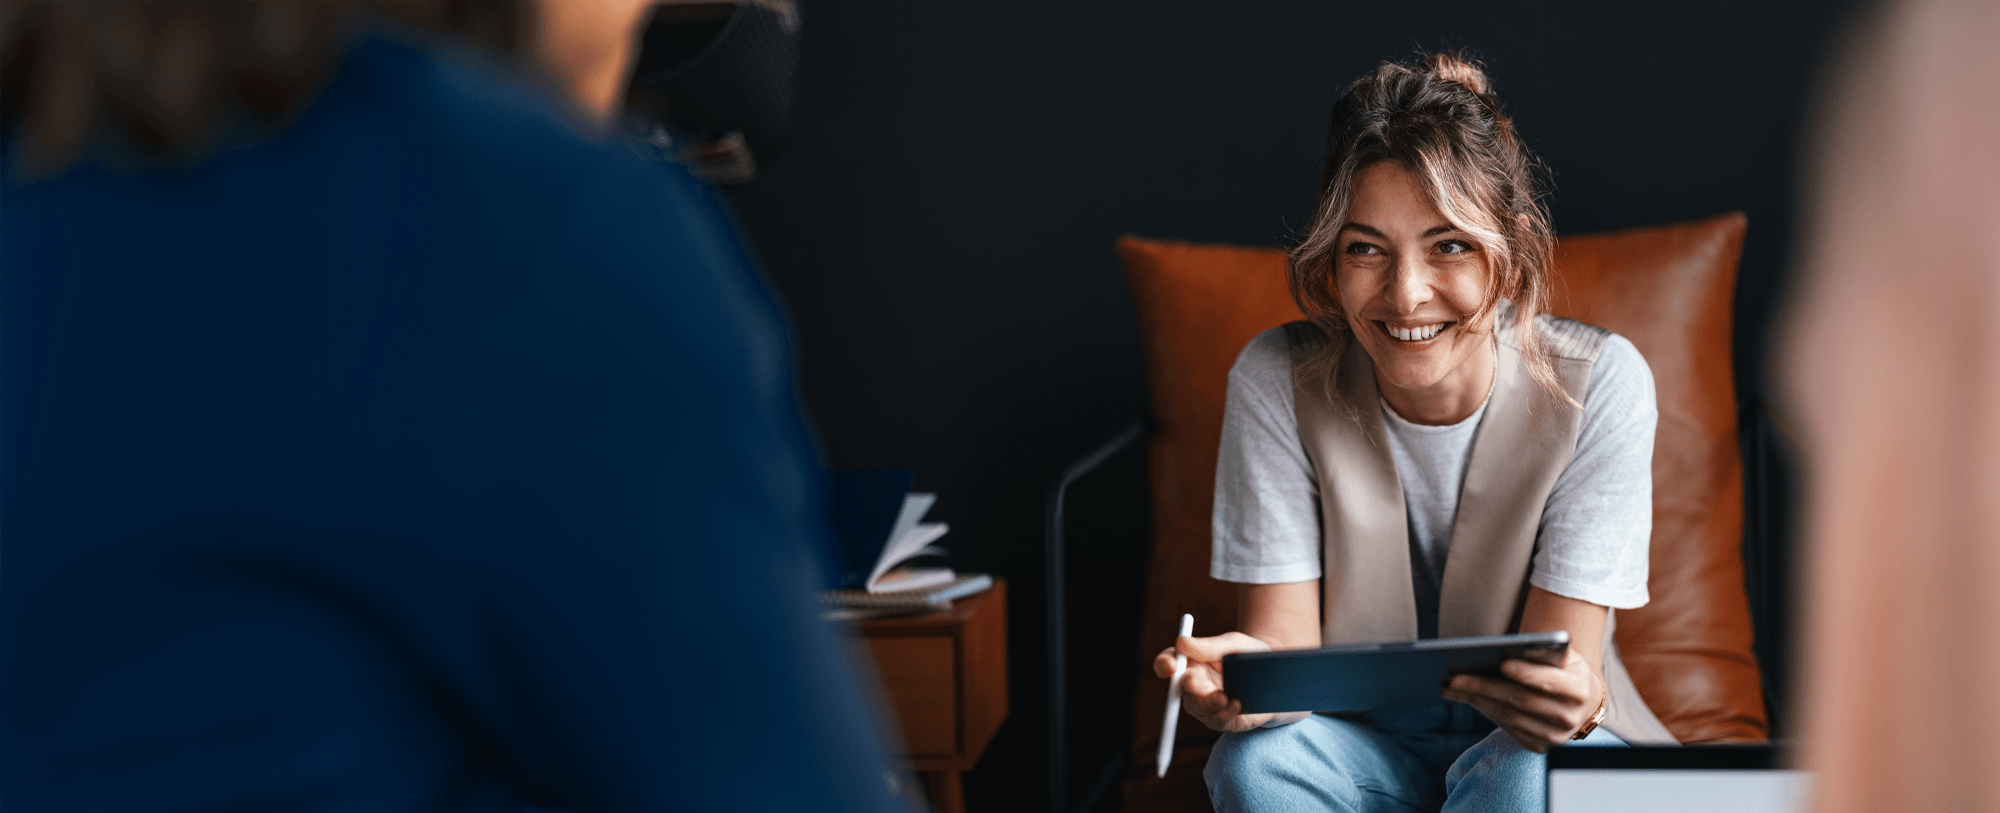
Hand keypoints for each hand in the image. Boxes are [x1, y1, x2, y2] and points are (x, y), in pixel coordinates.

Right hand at [1152, 632, 1307, 732]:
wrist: (1280, 677)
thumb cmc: (1252, 655)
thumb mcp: (1233, 644)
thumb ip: (1208, 645)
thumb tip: (1181, 642)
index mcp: (1192, 662)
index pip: (1167, 663)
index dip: (1163, 664)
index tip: (1170, 665)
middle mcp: (1195, 686)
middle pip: (1180, 689)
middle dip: (1187, 686)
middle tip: (1195, 681)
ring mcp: (1207, 706)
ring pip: (1197, 708)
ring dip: (1207, 702)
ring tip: (1224, 696)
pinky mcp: (1223, 721)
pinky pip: (1217, 720)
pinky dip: (1224, 712)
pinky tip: (1236, 703)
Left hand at [1441, 649, 1600, 752]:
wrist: (1582, 701)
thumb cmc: (1566, 669)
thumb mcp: (1564, 656)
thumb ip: (1544, 652)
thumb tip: (1510, 649)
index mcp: (1579, 691)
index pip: (1549, 683)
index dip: (1526, 673)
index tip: (1502, 663)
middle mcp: (1568, 718)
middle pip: (1520, 701)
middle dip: (1485, 688)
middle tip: (1455, 677)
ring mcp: (1554, 736)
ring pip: (1508, 717)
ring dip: (1476, 701)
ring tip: (1451, 688)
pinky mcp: (1539, 746)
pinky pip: (1506, 728)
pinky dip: (1484, 711)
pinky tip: (1466, 699)